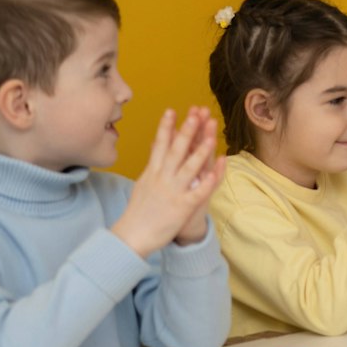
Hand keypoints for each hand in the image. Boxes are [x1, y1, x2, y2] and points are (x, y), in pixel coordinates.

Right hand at [114, 108, 225, 257]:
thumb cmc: (137, 212)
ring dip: (201, 151)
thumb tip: (152, 150)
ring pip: (189, 168)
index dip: (166, 127)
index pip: (159, 145)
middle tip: (195, 113)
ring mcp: (172, 192)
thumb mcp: (142, 184)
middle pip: (176, 150)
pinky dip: (206, 182)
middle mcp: (162, 179)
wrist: (131, 236)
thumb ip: (151, 167)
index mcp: (152, 172)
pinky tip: (215, 172)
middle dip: (186, 131)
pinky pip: (197, 192)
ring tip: (212, 136)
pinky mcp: (181, 207)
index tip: (171, 110)